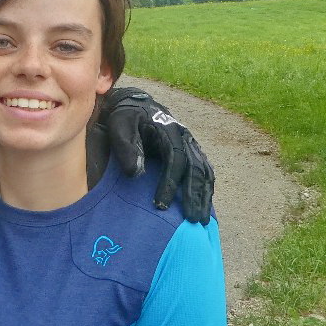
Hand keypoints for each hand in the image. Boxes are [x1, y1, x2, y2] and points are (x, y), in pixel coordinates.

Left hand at [100, 88, 214, 220]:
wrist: (134, 105)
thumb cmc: (125, 118)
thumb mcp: (120, 126)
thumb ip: (126, 147)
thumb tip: (136, 173)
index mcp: (169, 130)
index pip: (175, 159)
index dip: (170, 183)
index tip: (162, 205)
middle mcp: (185, 137)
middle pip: (196, 168)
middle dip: (194, 195)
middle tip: (192, 219)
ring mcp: (191, 144)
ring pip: (205, 171)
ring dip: (204, 195)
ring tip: (201, 220)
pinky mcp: (192, 151)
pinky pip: (204, 170)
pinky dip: (206, 188)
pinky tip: (204, 205)